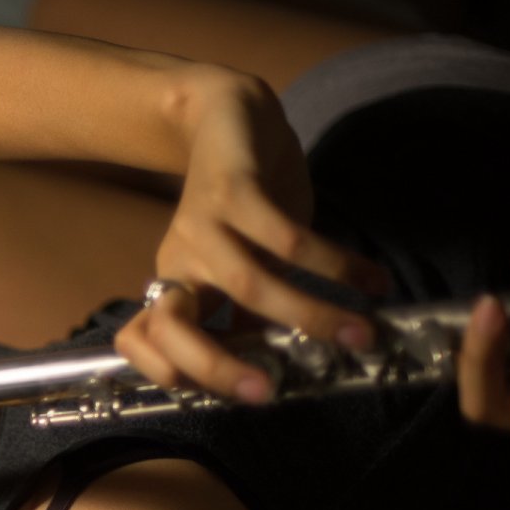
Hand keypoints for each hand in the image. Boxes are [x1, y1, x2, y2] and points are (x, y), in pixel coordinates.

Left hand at [115, 72, 388, 401]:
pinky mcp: (234, 189)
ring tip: (362, 335)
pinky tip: (370, 278)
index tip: (216, 393)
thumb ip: (251, 315)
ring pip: (248, 284)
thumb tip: (280, 366)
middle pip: (174, 326)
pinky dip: (334, 263)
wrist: (227, 115)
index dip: (164, 371)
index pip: (138, 339)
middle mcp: (179, 260)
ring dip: (308, 315)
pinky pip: (286, 238)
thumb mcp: (243, 266)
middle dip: (218, 367)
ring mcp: (202, 225)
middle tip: (270, 394)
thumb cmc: (244, 206)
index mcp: (175, 285)